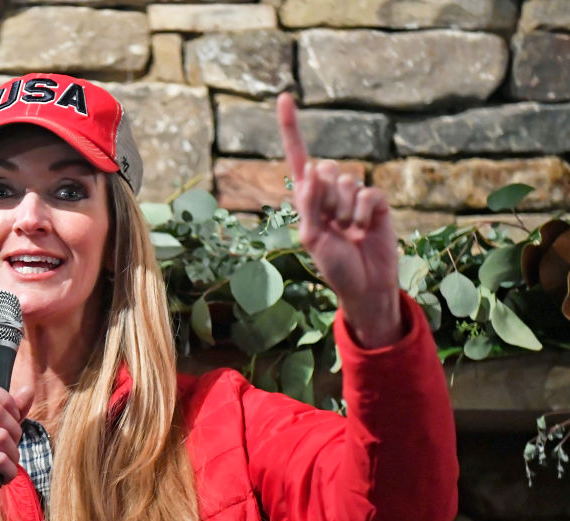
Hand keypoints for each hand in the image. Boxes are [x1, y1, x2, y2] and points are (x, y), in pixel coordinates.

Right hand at [0, 380, 32, 520]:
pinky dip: (8, 470)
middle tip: (11, 450)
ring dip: (13, 455)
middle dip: (15, 432)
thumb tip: (28, 390)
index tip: (12, 420)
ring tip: (6, 466)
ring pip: (1, 435)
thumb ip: (10, 412)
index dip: (6, 400)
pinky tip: (2, 477)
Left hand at [276, 93, 401, 347]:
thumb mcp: (311, 236)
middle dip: (326, 199)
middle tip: (332, 226)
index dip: (291, 127)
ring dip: (345, 213)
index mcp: (307, 198)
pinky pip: (368, 194)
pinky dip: (363, 214)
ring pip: (347, 182)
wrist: (365, 284)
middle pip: (325, 170)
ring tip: (349, 233)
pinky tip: (365, 230)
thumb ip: (309, 203)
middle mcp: (329, 192)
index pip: (298, 157)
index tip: (284, 96)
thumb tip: (312, 169)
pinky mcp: (376, 204)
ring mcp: (353, 196)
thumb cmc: (334, 265)